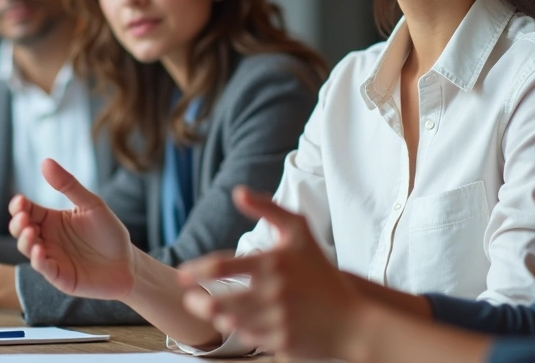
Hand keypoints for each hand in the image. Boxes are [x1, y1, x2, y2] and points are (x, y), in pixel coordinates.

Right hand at [8, 158, 137, 300]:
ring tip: (32, 232)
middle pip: (20, 229)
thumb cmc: (109, 232)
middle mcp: (47, 238)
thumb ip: (69, 185)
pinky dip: (38, 260)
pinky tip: (40, 251)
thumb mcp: (91, 204)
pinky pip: (43, 268)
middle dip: (18, 223)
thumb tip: (46, 161)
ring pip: (27, 249)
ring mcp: (51, 257)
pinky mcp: (58, 276)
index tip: (21, 201)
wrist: (127, 263)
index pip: (27, 210)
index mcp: (51, 219)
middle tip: (23, 216)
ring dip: (25, 241)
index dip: (19, 206)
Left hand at [177, 186, 365, 358]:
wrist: (352, 318)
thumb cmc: (321, 271)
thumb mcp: (299, 232)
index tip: (183, 274)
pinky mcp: (279, 343)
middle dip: (196, 300)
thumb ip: (268, 208)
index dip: (194, 272)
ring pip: (228, 322)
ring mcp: (275, 321)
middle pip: (216, 301)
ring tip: (210, 308)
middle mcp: (271, 293)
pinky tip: (238, 321)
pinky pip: (247, 338)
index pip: (219, 267)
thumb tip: (238, 192)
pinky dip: (239, 330)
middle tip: (190, 297)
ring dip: (214, 316)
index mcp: (271, 264)